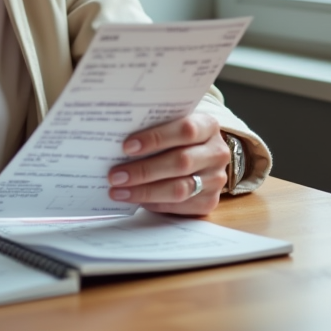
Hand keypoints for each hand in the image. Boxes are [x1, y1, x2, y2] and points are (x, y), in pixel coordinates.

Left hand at [106, 114, 229, 215]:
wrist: (200, 154)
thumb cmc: (176, 135)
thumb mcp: (170, 123)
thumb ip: (152, 126)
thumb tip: (114, 138)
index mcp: (208, 126)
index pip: (185, 130)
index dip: (156, 138)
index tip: (126, 146)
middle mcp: (216, 153)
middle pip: (180, 162)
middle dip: (143, 170)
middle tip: (115, 175)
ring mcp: (215, 180)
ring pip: (179, 189)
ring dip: (144, 191)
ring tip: (118, 191)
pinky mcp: (208, 202)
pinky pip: (178, 206)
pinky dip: (153, 203)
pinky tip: (134, 199)